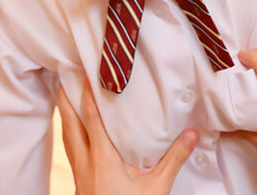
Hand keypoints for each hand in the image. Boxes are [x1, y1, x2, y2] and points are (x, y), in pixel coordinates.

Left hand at [58, 74, 198, 194]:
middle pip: (69, 124)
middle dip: (64, 100)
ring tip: (64, 98)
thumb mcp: (157, 188)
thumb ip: (174, 158)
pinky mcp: (79, 183)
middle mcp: (85, 162)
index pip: (91, 118)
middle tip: (63, 77)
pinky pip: (71, 152)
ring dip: (65, 116)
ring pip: (67, 138)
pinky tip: (75, 136)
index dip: (87, 93)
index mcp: (102, 158)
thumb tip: (193, 133)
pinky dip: (70, 136)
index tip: (85, 72)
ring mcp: (79, 173)